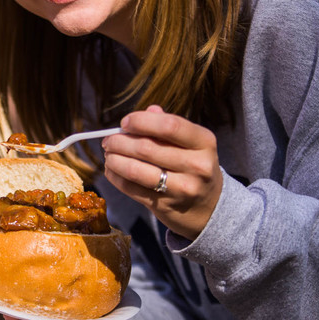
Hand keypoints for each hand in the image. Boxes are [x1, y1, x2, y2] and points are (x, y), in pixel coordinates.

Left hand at [103, 105, 222, 240]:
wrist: (209, 208)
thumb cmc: (193, 166)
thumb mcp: (192, 144)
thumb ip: (169, 125)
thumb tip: (146, 111)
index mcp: (204, 142)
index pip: (169, 126)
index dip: (141, 121)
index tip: (125, 122)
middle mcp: (197, 165)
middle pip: (146, 148)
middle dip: (120, 141)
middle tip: (109, 140)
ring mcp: (182, 188)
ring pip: (135, 170)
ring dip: (114, 159)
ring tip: (109, 154)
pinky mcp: (165, 206)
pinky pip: (131, 188)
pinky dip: (115, 176)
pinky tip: (111, 169)